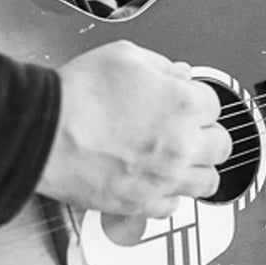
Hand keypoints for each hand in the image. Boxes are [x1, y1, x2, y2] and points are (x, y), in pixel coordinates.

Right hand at [36, 40, 231, 218]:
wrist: (44, 131)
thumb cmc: (78, 94)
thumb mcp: (125, 56)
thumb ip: (162, 66)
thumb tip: (179, 74)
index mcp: (184, 104)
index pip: (215, 104)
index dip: (197, 100)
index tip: (186, 102)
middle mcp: (182, 145)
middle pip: (221, 146)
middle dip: (207, 135)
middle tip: (191, 131)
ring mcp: (164, 178)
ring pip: (208, 183)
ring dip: (199, 169)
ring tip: (184, 161)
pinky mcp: (141, 203)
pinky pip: (173, 208)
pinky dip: (168, 196)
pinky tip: (157, 182)